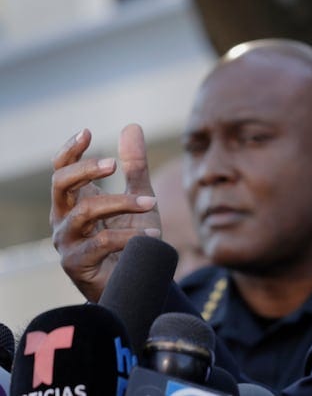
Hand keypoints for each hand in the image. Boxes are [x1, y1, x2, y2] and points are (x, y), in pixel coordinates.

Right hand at [50, 124, 161, 301]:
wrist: (135, 282)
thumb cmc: (132, 240)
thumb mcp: (139, 198)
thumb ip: (135, 166)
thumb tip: (131, 126)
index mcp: (75, 201)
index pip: (61, 170)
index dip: (70, 150)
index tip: (88, 132)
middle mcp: (64, 219)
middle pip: (61, 185)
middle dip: (85, 170)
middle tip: (112, 164)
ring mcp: (67, 242)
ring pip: (85, 212)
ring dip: (121, 203)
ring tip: (151, 202)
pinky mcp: (76, 264)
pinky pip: (101, 243)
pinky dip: (130, 235)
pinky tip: (152, 234)